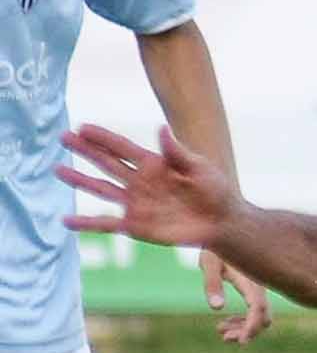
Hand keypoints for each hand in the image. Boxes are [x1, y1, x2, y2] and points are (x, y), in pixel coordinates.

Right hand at [58, 123, 237, 249]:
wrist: (222, 222)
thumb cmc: (215, 191)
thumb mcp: (199, 168)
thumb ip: (177, 152)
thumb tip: (161, 128)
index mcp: (153, 164)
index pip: (122, 147)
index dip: (103, 138)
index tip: (82, 127)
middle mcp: (140, 182)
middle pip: (106, 163)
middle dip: (85, 151)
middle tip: (63, 137)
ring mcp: (136, 204)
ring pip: (102, 189)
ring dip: (81, 181)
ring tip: (58, 171)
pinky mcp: (136, 226)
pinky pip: (107, 224)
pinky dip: (87, 224)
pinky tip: (67, 221)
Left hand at [199, 252, 272, 344]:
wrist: (221, 228)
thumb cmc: (213, 244)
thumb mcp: (209, 261)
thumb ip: (212, 283)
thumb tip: (216, 308)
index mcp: (252, 280)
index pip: (259, 309)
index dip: (252, 327)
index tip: (241, 341)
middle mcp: (259, 287)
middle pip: (263, 317)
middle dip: (246, 330)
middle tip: (223, 336)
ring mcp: (258, 289)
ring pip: (258, 317)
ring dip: (242, 327)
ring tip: (220, 330)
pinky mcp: (253, 290)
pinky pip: (253, 311)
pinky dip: (241, 320)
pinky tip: (224, 321)